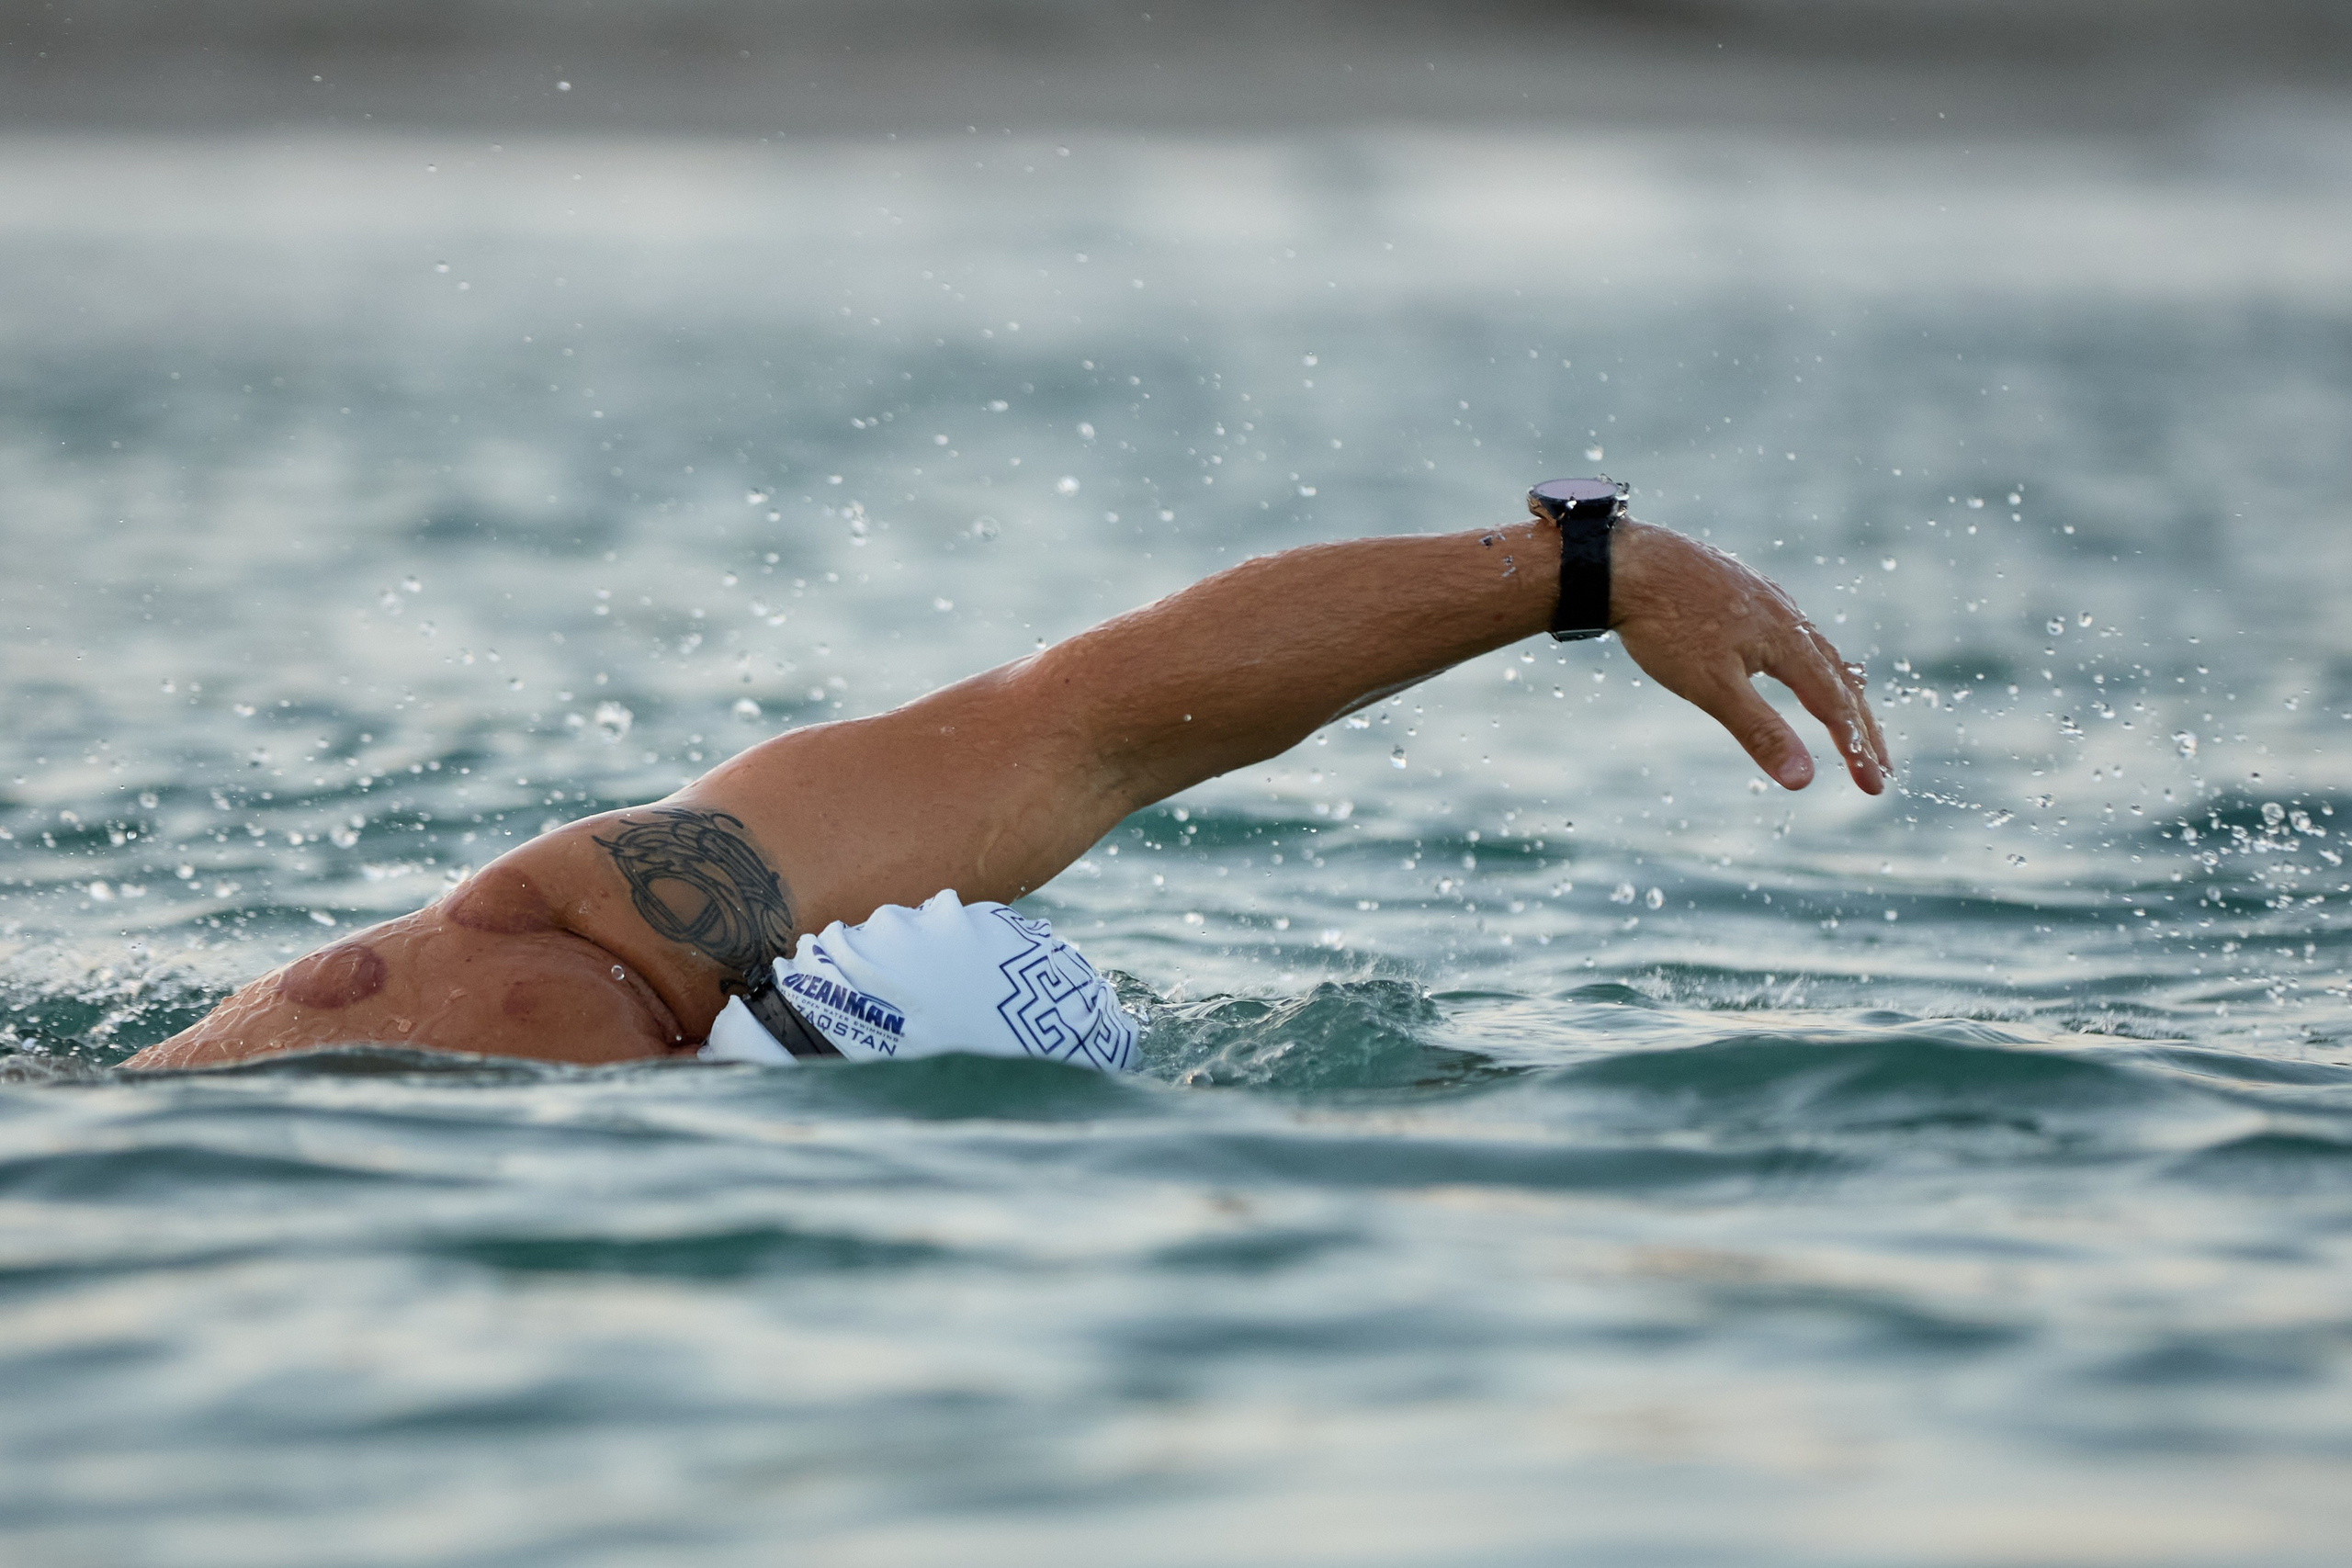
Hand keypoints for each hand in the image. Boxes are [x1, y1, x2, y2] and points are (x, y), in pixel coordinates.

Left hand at [1606, 522, 1890, 793]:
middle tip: (1880, 766)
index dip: (1858, 750)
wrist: (1624, 562)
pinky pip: (1791, 630)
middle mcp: (1788, 616)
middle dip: (1861, 726)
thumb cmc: (1664, 624)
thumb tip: (1804, 782)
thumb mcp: (1712, 687)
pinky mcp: (1742, 590)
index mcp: (1789, 641)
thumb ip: (1760, 732)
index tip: (1876, 788)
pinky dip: (1808, 659)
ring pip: (1817, 650)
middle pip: (1840, 678)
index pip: (1837, 706)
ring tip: (1850, 718)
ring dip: (1838, 689)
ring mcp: (1766, 599)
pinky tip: (1793, 661)